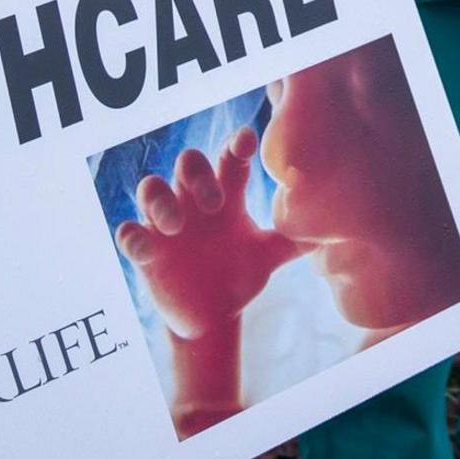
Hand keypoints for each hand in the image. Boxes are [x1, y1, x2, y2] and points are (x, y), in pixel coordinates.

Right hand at [115, 128, 301, 343]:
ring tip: (176, 224)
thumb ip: (295, 239)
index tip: (247, 142)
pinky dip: (132, 235)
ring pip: (150, 188)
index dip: (235, 145)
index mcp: (226, 196)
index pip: (228, 159)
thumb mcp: (268, 256)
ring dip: (159, 199)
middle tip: (216, 202)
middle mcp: (194, 202)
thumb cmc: (241, 275)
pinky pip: (127, 233)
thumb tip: (332, 227)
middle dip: (198, 174)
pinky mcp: (147, 251)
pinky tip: (147, 246)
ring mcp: (167, 225)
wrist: (214, 317)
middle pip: (188, 163)